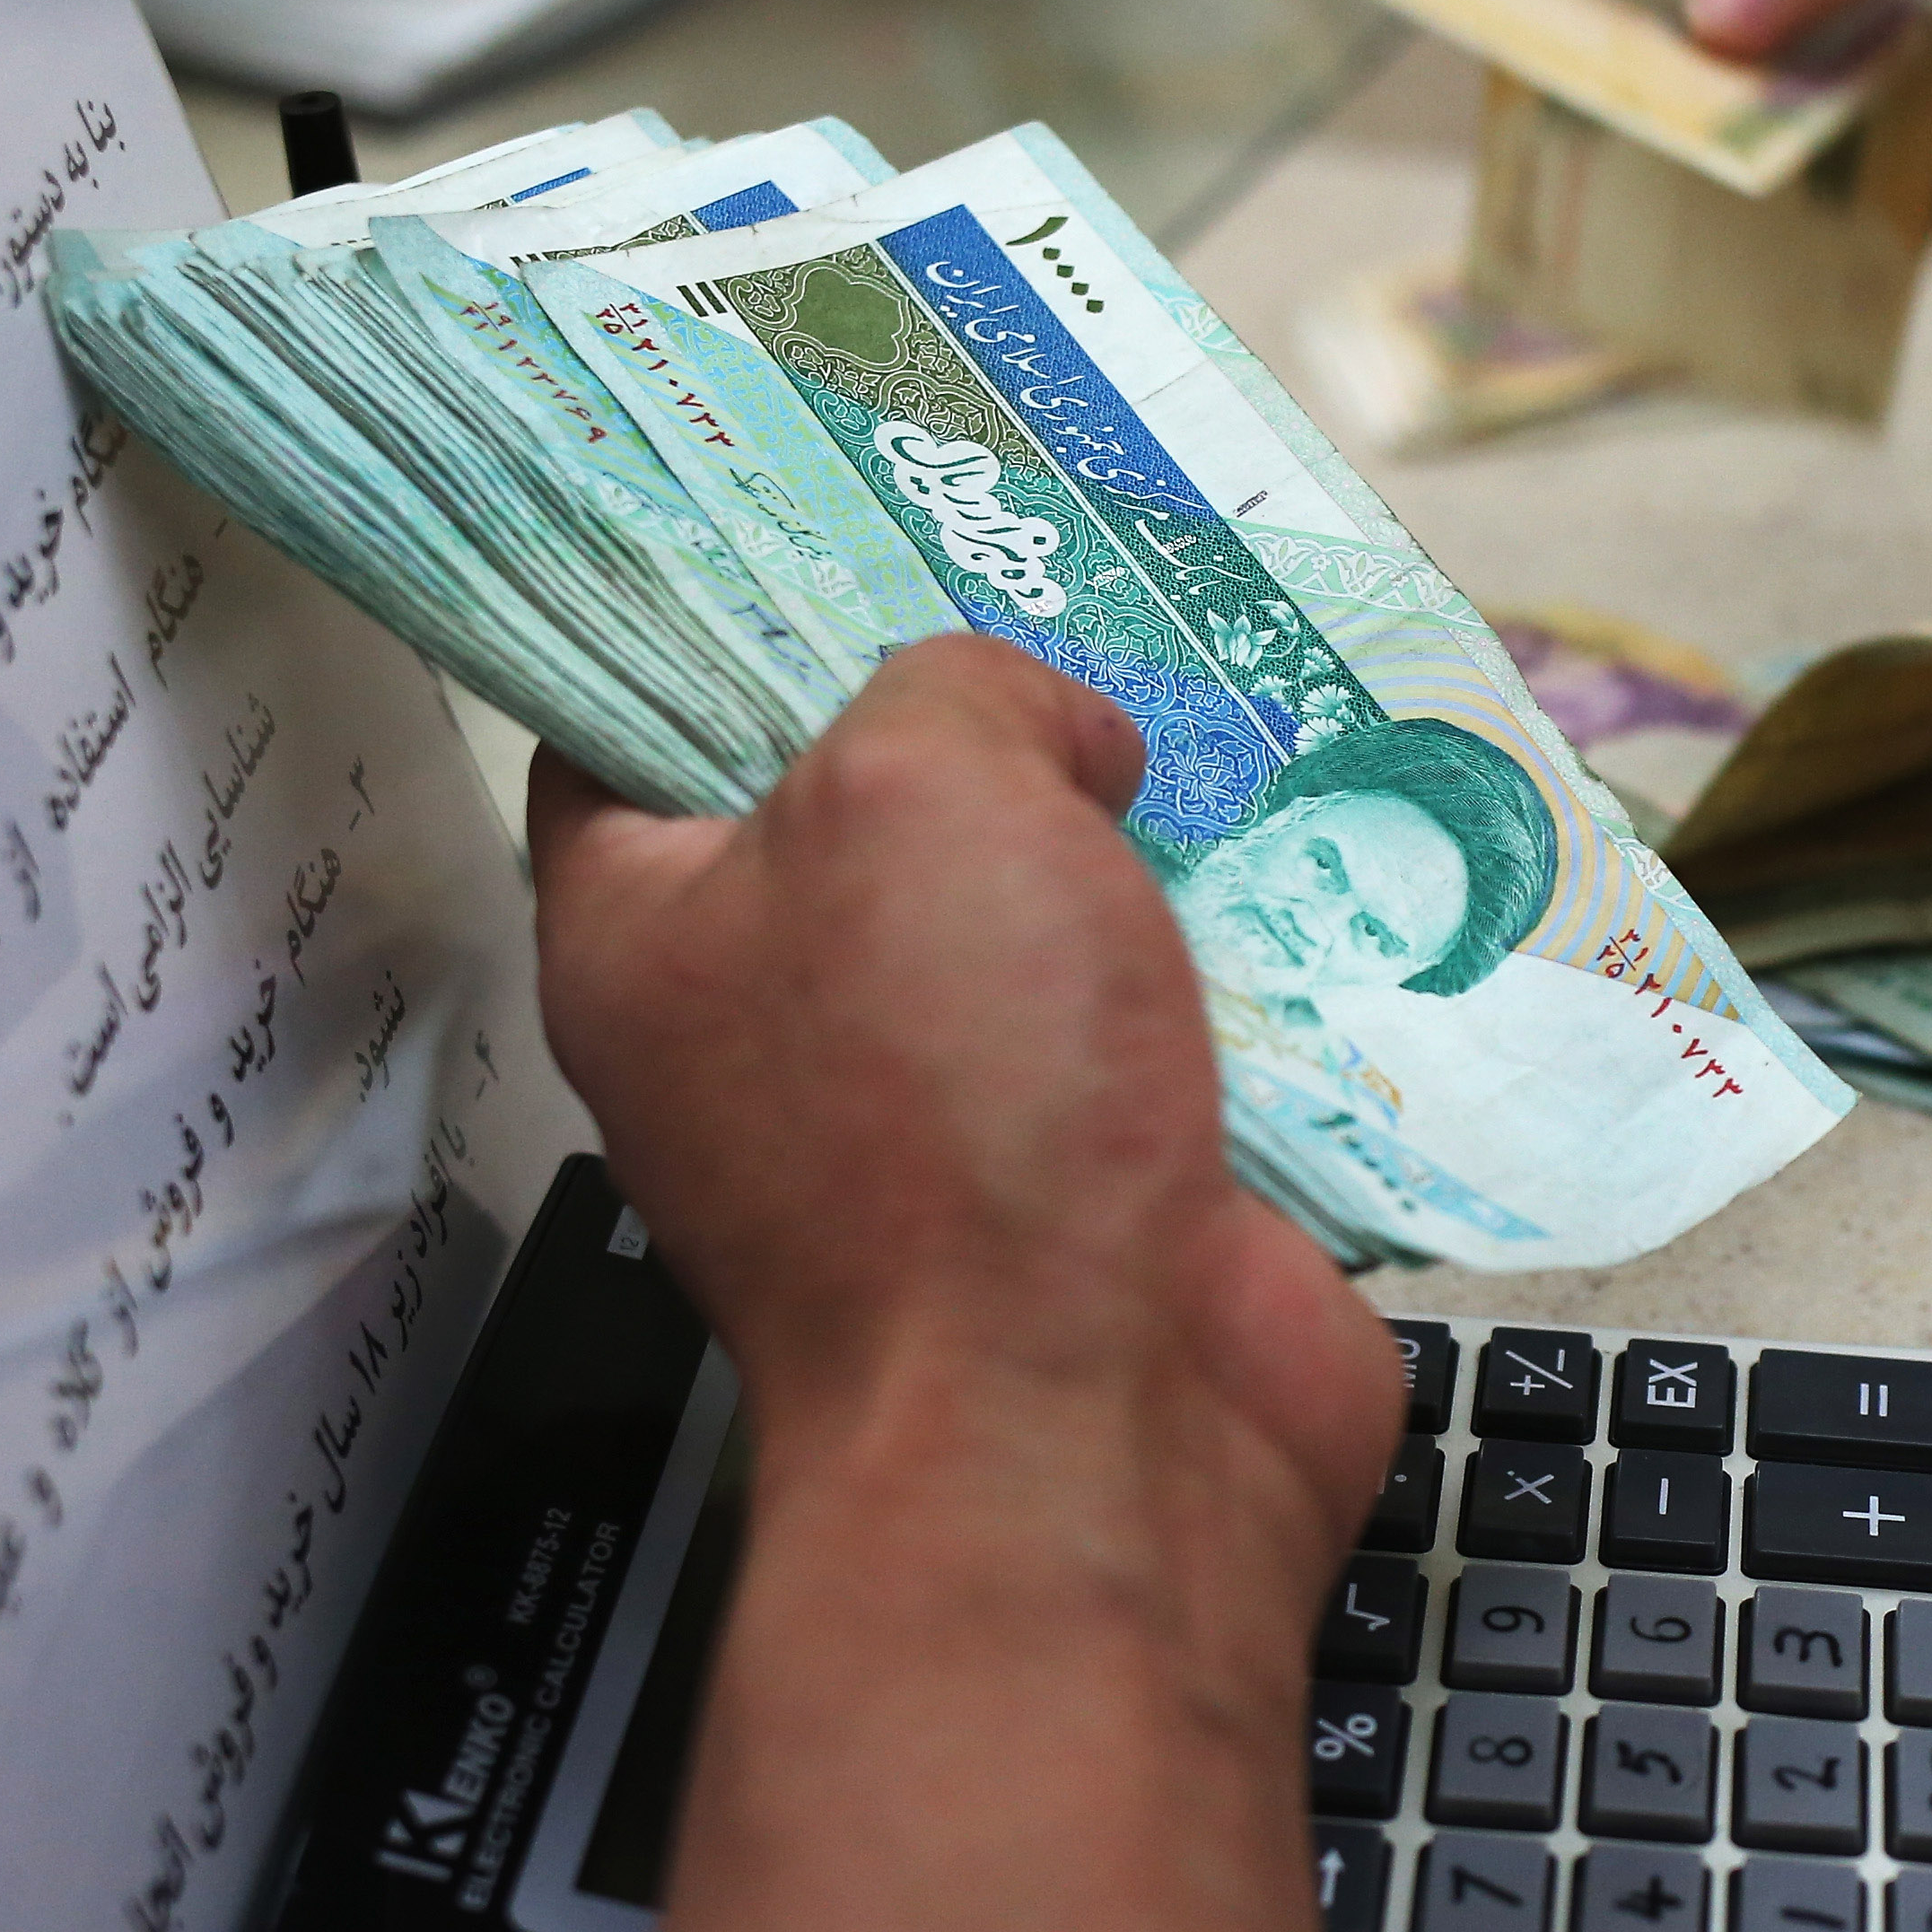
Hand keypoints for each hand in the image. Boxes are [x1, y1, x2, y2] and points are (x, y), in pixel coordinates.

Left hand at [527, 637, 1393, 1546]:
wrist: (1097, 1433)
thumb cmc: (951, 1127)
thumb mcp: (919, 790)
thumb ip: (963, 690)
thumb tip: (1058, 738)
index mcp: (645, 931)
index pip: (630, 718)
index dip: (723, 600)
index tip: (832, 498)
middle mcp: (772, 1029)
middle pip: (861, 804)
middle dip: (977, 702)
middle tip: (1073, 583)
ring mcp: (937, 1115)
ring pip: (1030, 908)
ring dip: (1128, 825)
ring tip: (1213, 702)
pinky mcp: (1093, 1180)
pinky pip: (1156, 1021)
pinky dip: (1228, 950)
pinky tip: (1300, 858)